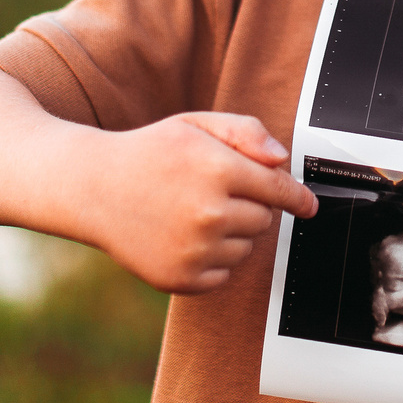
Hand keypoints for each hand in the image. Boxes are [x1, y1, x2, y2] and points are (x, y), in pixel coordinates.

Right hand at [91, 112, 314, 293]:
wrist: (93, 189)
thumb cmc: (150, 153)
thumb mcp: (196, 124)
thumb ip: (245, 132)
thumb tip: (283, 161)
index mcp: (217, 169)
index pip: (279, 190)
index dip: (299, 197)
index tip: (309, 205)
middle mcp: (209, 213)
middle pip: (265, 220)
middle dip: (250, 206)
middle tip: (214, 192)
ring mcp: (195, 250)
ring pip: (246, 248)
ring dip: (232, 233)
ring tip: (193, 213)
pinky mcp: (182, 279)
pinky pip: (224, 274)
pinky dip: (212, 260)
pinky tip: (183, 237)